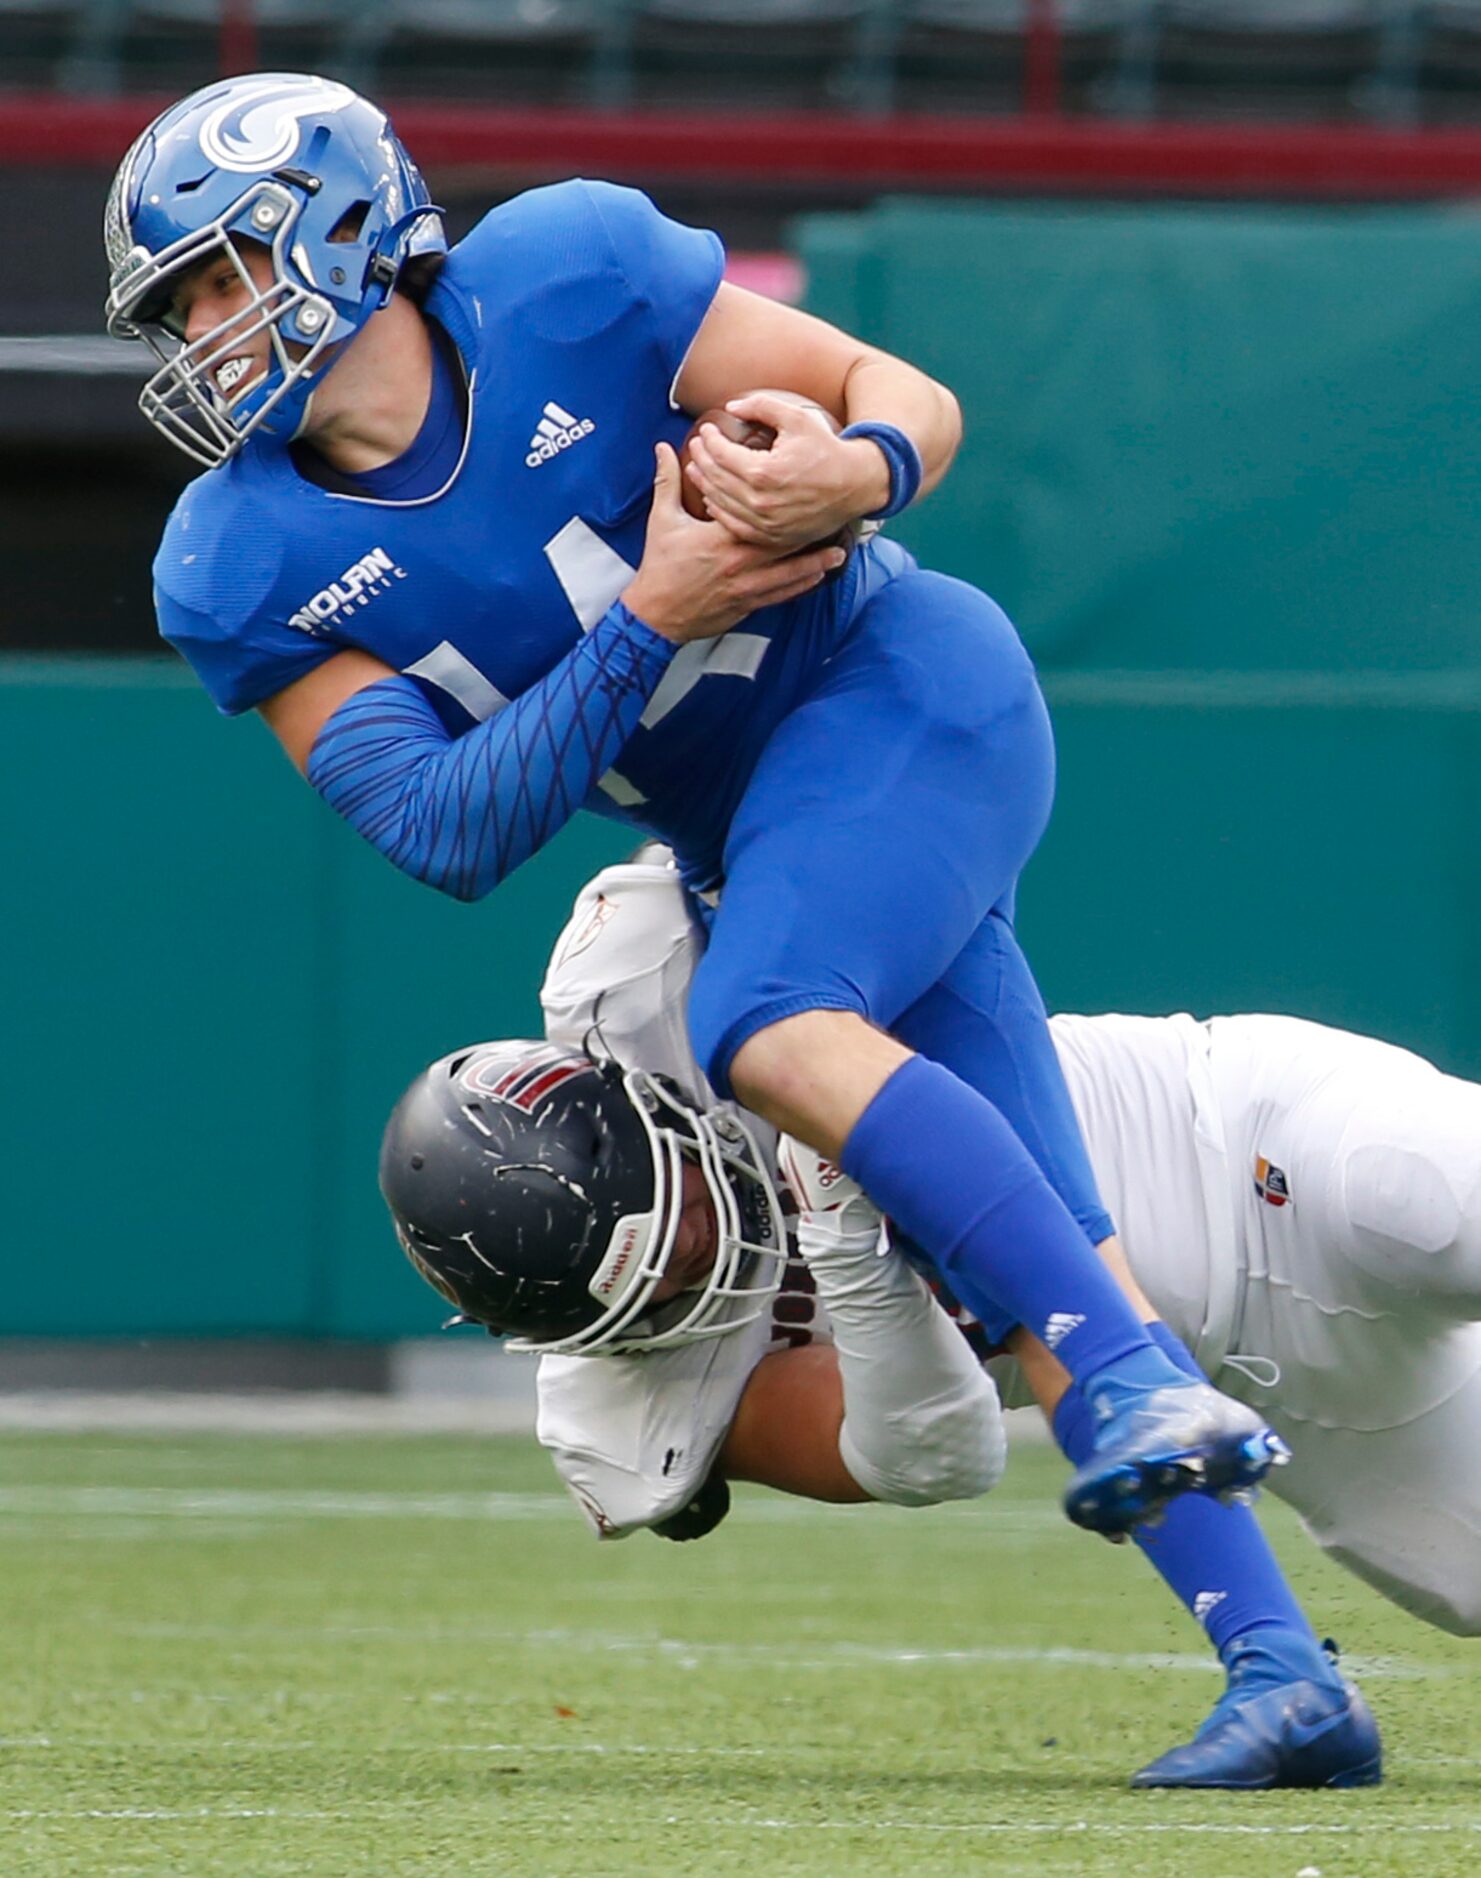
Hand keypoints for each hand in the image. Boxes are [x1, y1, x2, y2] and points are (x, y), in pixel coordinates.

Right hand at [622, 441, 846, 644]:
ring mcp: (746, 587)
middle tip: (835, 521)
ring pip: (789, 576)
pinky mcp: (747, 606)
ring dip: (814, 565)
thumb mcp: (662, 520)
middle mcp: (739, 563)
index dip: (780, 504)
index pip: (756, 516)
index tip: (800, 490)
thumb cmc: (660, 567)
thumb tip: (664, 447)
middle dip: (811, 536)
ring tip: (839, 554)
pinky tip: (815, 580)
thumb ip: (667, 482)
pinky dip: (799, 587)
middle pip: (784, 547)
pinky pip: (780, 597)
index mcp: (721, 538)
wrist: (657, 614)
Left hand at [684, 390, 890, 550]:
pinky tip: (712, 499)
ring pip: (720, 504)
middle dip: (702, 459)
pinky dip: (719, 511)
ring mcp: (765, 524)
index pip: (720, 455)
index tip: (706, 431)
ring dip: (704, 485)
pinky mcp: (771, 537)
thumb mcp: (796, 419)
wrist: (855, 485)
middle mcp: (761, 503)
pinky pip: (734, 526)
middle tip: (697, 447)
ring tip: (698, 469)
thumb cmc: (826, 449)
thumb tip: (731, 406)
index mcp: (764, 473)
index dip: (709, 440)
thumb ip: (762, 406)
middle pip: (716, 479)